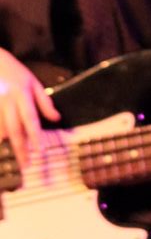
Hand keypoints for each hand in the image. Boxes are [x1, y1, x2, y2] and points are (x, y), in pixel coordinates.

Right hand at [0, 49, 59, 170]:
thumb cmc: (15, 72)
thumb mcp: (33, 82)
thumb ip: (44, 102)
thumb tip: (56, 119)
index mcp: (22, 93)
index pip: (30, 118)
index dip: (35, 136)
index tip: (39, 152)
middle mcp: (7, 100)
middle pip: (13, 129)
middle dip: (20, 149)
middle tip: (25, 165)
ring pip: (0, 130)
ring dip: (6, 144)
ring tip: (14, 157)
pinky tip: (2, 144)